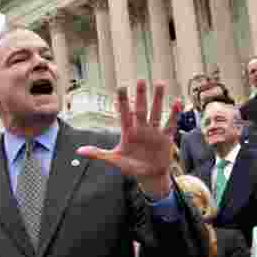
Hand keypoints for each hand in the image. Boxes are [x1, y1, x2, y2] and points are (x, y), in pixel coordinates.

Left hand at [77, 80, 180, 199]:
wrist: (149, 176)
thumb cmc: (131, 166)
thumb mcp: (114, 160)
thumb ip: (98, 154)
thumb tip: (79, 151)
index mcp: (128, 131)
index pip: (124, 114)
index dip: (123, 102)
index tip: (121, 88)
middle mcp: (141, 128)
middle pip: (141, 109)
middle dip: (141, 96)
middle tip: (140, 80)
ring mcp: (154, 132)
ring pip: (156, 112)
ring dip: (158, 99)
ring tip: (160, 84)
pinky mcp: (165, 138)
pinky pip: (170, 124)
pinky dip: (173, 115)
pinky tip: (176, 102)